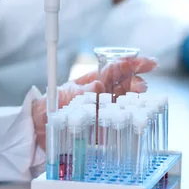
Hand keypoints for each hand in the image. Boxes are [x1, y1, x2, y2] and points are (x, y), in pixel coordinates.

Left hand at [32, 57, 157, 150]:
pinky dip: (131, 116)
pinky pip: (120, 120)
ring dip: (135, 94)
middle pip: (125, 83)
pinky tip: (138, 113)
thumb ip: (83, 91)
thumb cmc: (52, 105)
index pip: (115, 69)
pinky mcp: (105, 126)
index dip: (131, 63)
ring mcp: (105, 109)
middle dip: (137, 78)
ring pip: (126, 99)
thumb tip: (99, 86)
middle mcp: (102, 94)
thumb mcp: (65, 95)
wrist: (41, 127)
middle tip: (144, 81)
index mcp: (93, 81)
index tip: (147, 62)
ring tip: (141, 90)